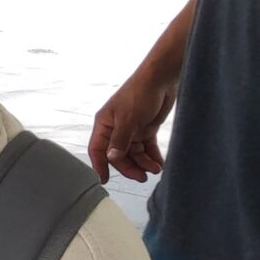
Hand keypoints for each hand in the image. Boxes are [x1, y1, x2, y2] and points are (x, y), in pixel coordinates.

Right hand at [90, 68, 178, 182]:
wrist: (161, 80)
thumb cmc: (139, 94)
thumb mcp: (128, 119)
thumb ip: (119, 140)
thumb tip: (111, 158)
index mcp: (104, 125)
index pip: (98, 150)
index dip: (100, 165)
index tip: (105, 180)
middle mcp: (116, 129)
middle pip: (119, 155)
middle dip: (130, 167)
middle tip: (142, 177)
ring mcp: (131, 130)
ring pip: (134, 153)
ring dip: (144, 163)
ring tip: (156, 169)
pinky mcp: (146, 129)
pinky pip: (147, 147)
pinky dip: (153, 156)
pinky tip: (160, 163)